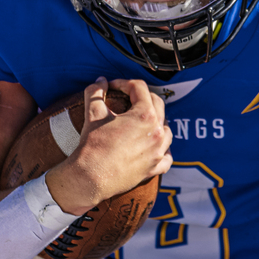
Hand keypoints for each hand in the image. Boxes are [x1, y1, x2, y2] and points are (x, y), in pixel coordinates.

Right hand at [47, 77, 172, 214]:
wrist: (91, 177)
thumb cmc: (93, 145)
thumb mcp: (93, 113)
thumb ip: (96, 92)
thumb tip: (100, 81)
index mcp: (145, 115)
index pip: (139, 88)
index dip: (124, 83)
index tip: (113, 87)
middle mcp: (157, 132)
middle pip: (157, 104)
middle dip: (142, 97)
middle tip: (127, 98)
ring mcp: (158, 151)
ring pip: (167, 130)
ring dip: (157, 121)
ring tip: (142, 121)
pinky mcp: (155, 168)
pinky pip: (167, 157)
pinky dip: (163, 150)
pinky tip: (155, 147)